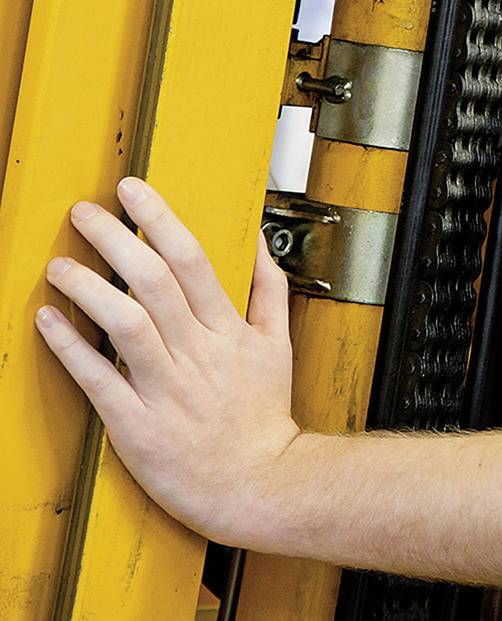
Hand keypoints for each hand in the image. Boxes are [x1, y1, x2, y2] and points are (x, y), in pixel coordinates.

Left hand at [36, 177, 299, 546]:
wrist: (260, 484)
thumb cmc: (264, 419)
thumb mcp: (279, 346)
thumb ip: (268, 290)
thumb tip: (258, 242)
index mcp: (230, 331)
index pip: (192, 259)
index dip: (159, 219)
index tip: (132, 191)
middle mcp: (198, 354)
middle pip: (153, 282)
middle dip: (115, 239)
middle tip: (84, 213)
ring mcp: (167, 389)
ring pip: (126, 324)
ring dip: (88, 288)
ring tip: (60, 264)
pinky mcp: (137, 425)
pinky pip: (99, 380)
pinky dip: (72, 348)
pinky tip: (48, 321)